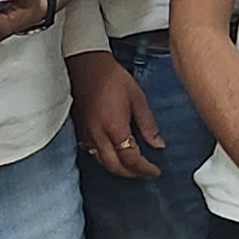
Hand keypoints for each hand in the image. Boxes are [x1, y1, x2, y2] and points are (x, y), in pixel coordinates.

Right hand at [70, 49, 160, 176]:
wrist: (86, 65)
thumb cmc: (112, 77)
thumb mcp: (137, 97)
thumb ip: (148, 124)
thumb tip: (158, 144)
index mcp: (114, 126)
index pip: (131, 158)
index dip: (144, 168)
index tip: (155, 171)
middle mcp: (98, 134)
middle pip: (115, 166)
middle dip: (131, 173)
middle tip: (144, 172)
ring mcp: (87, 134)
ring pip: (102, 162)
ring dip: (118, 169)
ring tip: (132, 167)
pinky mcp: (81, 131)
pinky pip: (92, 153)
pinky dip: (105, 159)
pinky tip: (113, 155)